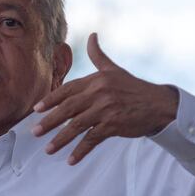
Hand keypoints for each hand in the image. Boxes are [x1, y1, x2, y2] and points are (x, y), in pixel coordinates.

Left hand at [31, 33, 178, 164]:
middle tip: (34, 132)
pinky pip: (92, 139)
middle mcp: (99, 93)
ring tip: (48, 149)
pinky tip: (71, 160)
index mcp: (97, 80)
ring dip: (61, 139)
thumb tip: (92, 35)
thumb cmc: (134, 88)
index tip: (36, 109)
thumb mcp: (114, 70)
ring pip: (77, 126)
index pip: (68, 90)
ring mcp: (106, 110)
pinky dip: (81, 151)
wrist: (160, 105)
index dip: (51, 100)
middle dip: (49, 121)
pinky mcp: (114, 125)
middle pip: (68, 108)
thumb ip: (98, 55)